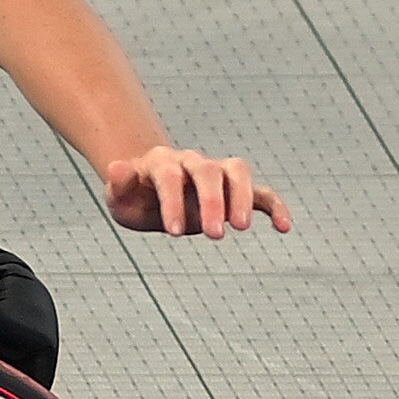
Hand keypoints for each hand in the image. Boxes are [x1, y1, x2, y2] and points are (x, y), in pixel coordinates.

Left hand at [100, 146, 289, 237]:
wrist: (150, 189)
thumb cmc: (134, 197)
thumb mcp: (119, 196)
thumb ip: (119, 184)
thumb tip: (115, 168)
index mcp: (161, 163)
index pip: (170, 177)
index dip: (173, 202)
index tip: (174, 233)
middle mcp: (192, 162)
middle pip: (207, 171)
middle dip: (212, 202)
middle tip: (213, 236)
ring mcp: (216, 173)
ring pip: (237, 171)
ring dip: (241, 197)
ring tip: (241, 228)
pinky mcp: (235, 189)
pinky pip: (260, 192)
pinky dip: (274, 205)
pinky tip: (284, 227)